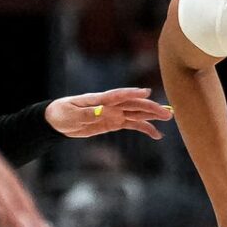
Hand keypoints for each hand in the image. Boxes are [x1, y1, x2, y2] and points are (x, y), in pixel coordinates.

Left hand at [46, 87, 172, 139]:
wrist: (58, 120)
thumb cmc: (62, 113)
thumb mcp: (71, 115)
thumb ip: (88, 114)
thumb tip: (103, 112)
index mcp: (99, 99)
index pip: (118, 95)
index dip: (132, 93)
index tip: (146, 92)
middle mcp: (110, 105)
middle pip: (133, 104)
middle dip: (150, 107)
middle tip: (167, 112)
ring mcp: (114, 113)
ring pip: (137, 113)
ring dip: (152, 115)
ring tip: (168, 118)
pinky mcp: (114, 122)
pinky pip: (132, 125)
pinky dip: (145, 128)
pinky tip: (156, 134)